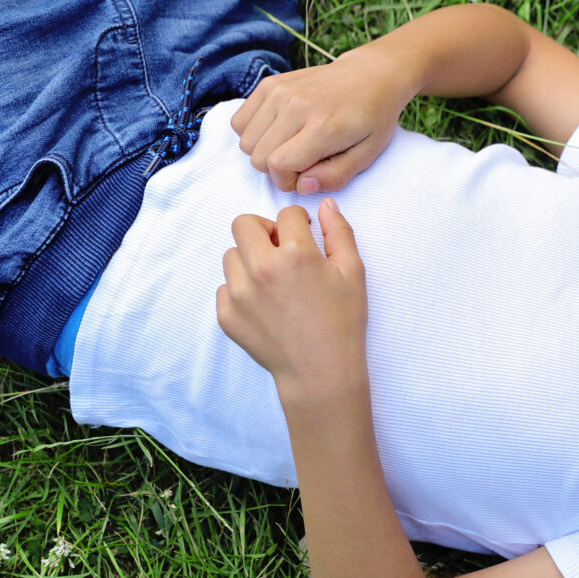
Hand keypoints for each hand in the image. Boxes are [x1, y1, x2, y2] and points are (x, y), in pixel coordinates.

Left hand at [217, 201, 367, 395]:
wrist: (320, 372)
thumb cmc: (342, 322)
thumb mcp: (353, 273)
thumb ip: (339, 232)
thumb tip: (325, 205)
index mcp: (296, 254)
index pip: (287, 215)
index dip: (299, 222)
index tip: (304, 233)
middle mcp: (261, 269)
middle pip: (243, 224)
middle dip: (264, 230)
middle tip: (281, 249)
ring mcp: (239, 293)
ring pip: (231, 255)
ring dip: (250, 259)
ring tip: (273, 281)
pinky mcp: (226, 314)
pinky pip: (225, 287)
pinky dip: (241, 290)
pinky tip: (265, 305)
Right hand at [230, 47, 411, 193]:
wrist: (372, 75)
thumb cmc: (372, 117)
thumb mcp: (367, 154)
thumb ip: (335, 176)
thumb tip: (301, 186)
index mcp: (322, 126)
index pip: (278, 165)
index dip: (287, 180)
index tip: (303, 176)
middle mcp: (296, 106)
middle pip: (258, 156)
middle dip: (276, 169)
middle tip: (300, 160)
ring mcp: (280, 91)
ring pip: (245, 140)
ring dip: (263, 150)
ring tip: (290, 144)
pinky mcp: (269, 84)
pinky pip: (240, 120)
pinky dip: (254, 131)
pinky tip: (279, 129)